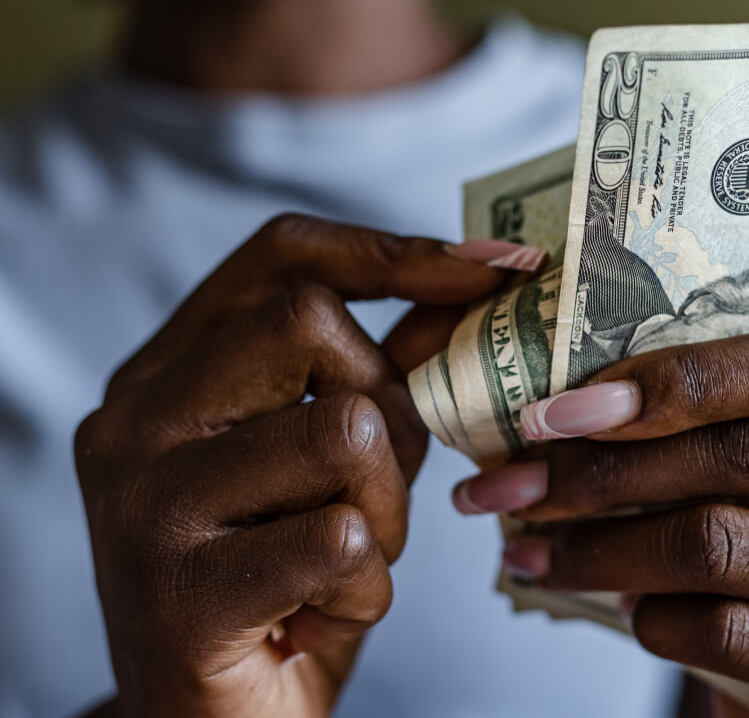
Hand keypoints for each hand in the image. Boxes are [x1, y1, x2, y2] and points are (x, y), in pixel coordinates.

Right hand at [76, 215, 518, 717]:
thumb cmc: (285, 580)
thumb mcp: (332, 464)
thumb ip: (379, 376)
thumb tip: (472, 284)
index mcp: (166, 373)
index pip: (279, 254)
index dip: (394, 250)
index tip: (497, 267)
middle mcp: (134, 420)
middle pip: (311, 323)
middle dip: (391, 409)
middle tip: (376, 489)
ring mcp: (144, 504)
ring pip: (342, 430)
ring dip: (387, 509)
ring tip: (349, 560)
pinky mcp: (178, 594)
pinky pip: (341, 539)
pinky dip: (369, 584)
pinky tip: (326, 614)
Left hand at [452, 323, 748, 717]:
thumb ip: (719, 418)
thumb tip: (565, 407)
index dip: (682, 375)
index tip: (565, 406)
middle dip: (610, 469)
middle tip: (515, 484)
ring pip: (727, 545)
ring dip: (604, 548)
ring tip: (536, 548)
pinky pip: (730, 633)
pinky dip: (652, 618)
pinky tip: (625, 608)